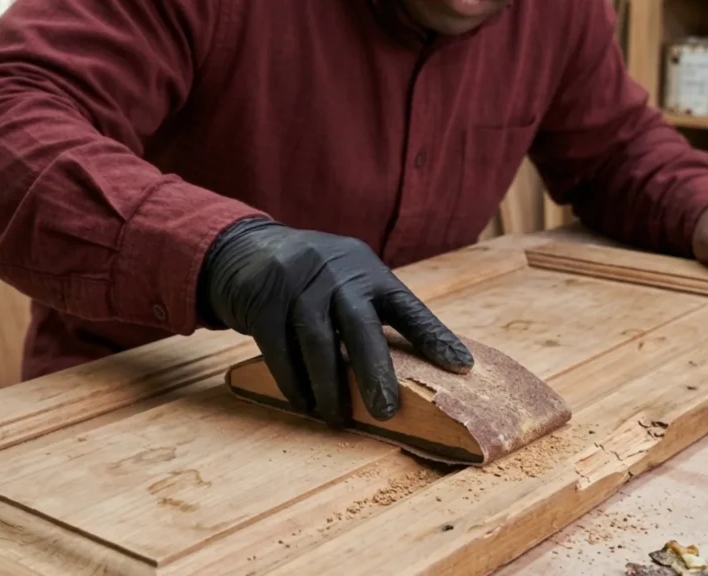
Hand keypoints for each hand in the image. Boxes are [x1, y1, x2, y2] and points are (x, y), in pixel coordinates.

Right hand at [198, 217, 473, 426]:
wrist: (246, 250)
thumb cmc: (313, 281)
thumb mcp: (348, 282)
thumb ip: (374, 313)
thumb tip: (414, 369)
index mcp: (368, 271)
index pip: (407, 307)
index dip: (434, 337)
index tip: (461, 366)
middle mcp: (337, 272)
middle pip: (360, 325)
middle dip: (375, 371)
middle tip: (387, 412)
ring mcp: (298, 283)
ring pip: (317, 341)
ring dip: (328, 387)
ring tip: (337, 418)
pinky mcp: (264, 299)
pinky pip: (279, 348)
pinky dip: (293, 382)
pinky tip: (304, 404)